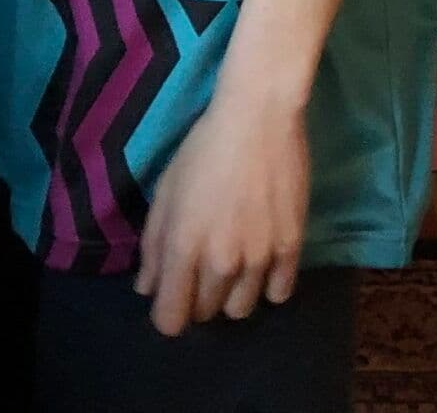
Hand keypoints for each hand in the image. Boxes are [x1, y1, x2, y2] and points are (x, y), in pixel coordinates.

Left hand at [133, 87, 308, 336]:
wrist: (259, 116)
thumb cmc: (203, 148)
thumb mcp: (166, 190)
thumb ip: (152, 244)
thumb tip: (146, 288)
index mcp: (184, 247)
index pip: (170, 320)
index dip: (166, 311)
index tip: (171, 292)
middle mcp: (221, 262)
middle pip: (205, 314)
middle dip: (197, 296)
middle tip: (202, 263)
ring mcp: (259, 258)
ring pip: (241, 309)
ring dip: (231, 294)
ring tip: (233, 263)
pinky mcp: (290, 248)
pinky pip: (278, 294)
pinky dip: (268, 285)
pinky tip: (261, 261)